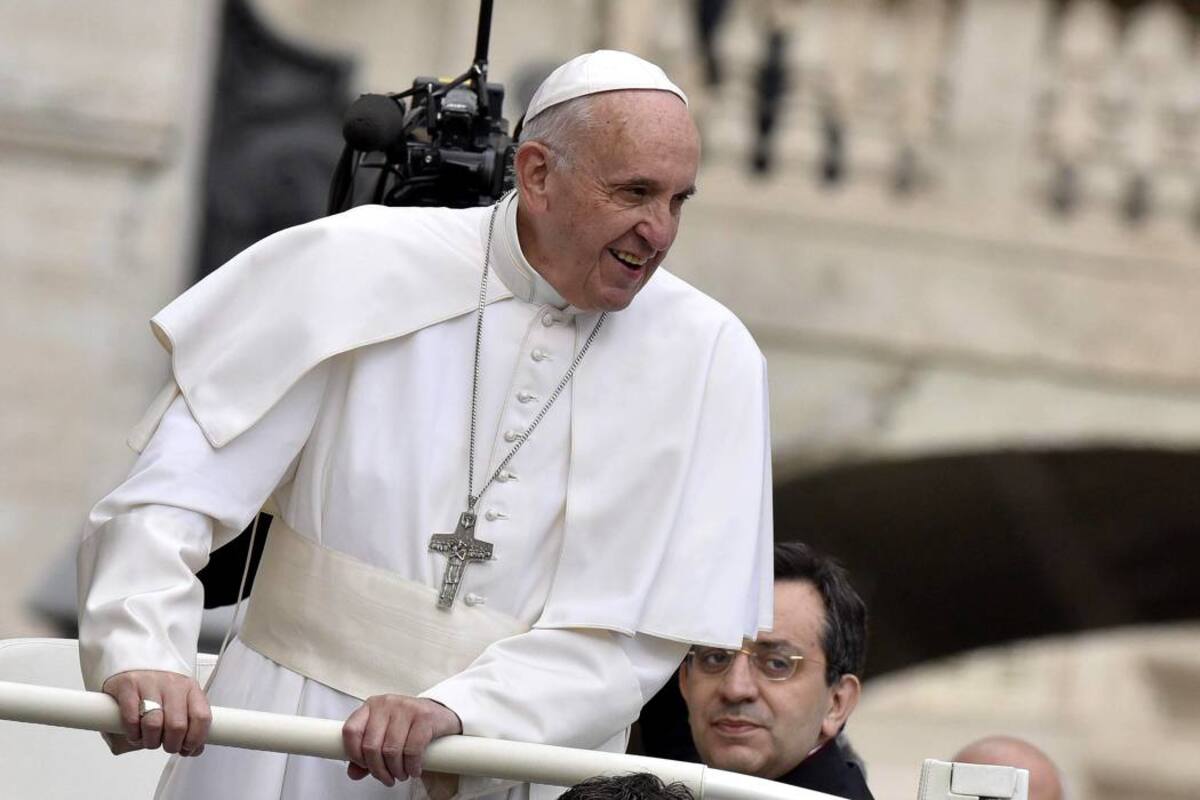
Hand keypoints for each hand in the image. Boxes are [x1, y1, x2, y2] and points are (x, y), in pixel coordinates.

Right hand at [101, 670, 210, 757]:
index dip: (195, 739)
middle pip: (177, 725)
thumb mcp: (178, 701)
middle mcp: (172, 684)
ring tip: (147, 739)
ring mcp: (150, 683)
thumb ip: (188, 725)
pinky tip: (134, 732)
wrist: (134, 660)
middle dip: (171, 744)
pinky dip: (132, 733)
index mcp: (190, 689)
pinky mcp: (128, 686)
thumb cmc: (158, 688)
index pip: (202, 717)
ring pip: (154, 723)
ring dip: (150, 740)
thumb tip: (194, 750)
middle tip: (165, 745)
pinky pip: (131, 718)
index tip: (188, 748)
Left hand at [342, 694, 461, 786]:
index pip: (351, 731)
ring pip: (391, 750)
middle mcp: (386, 704)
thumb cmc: (409, 725)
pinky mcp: (424, 716)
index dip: (354, 754)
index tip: (364, 766)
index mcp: (371, 706)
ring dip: (396, 771)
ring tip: (401, 774)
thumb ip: (366, 754)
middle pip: (371, 746)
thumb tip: (353, 773)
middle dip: (378, 770)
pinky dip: (412, 766)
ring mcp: (406, 708)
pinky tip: (414, 769)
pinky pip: (412, 749)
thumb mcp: (384, 736)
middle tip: (387, 777)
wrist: (441, 714)